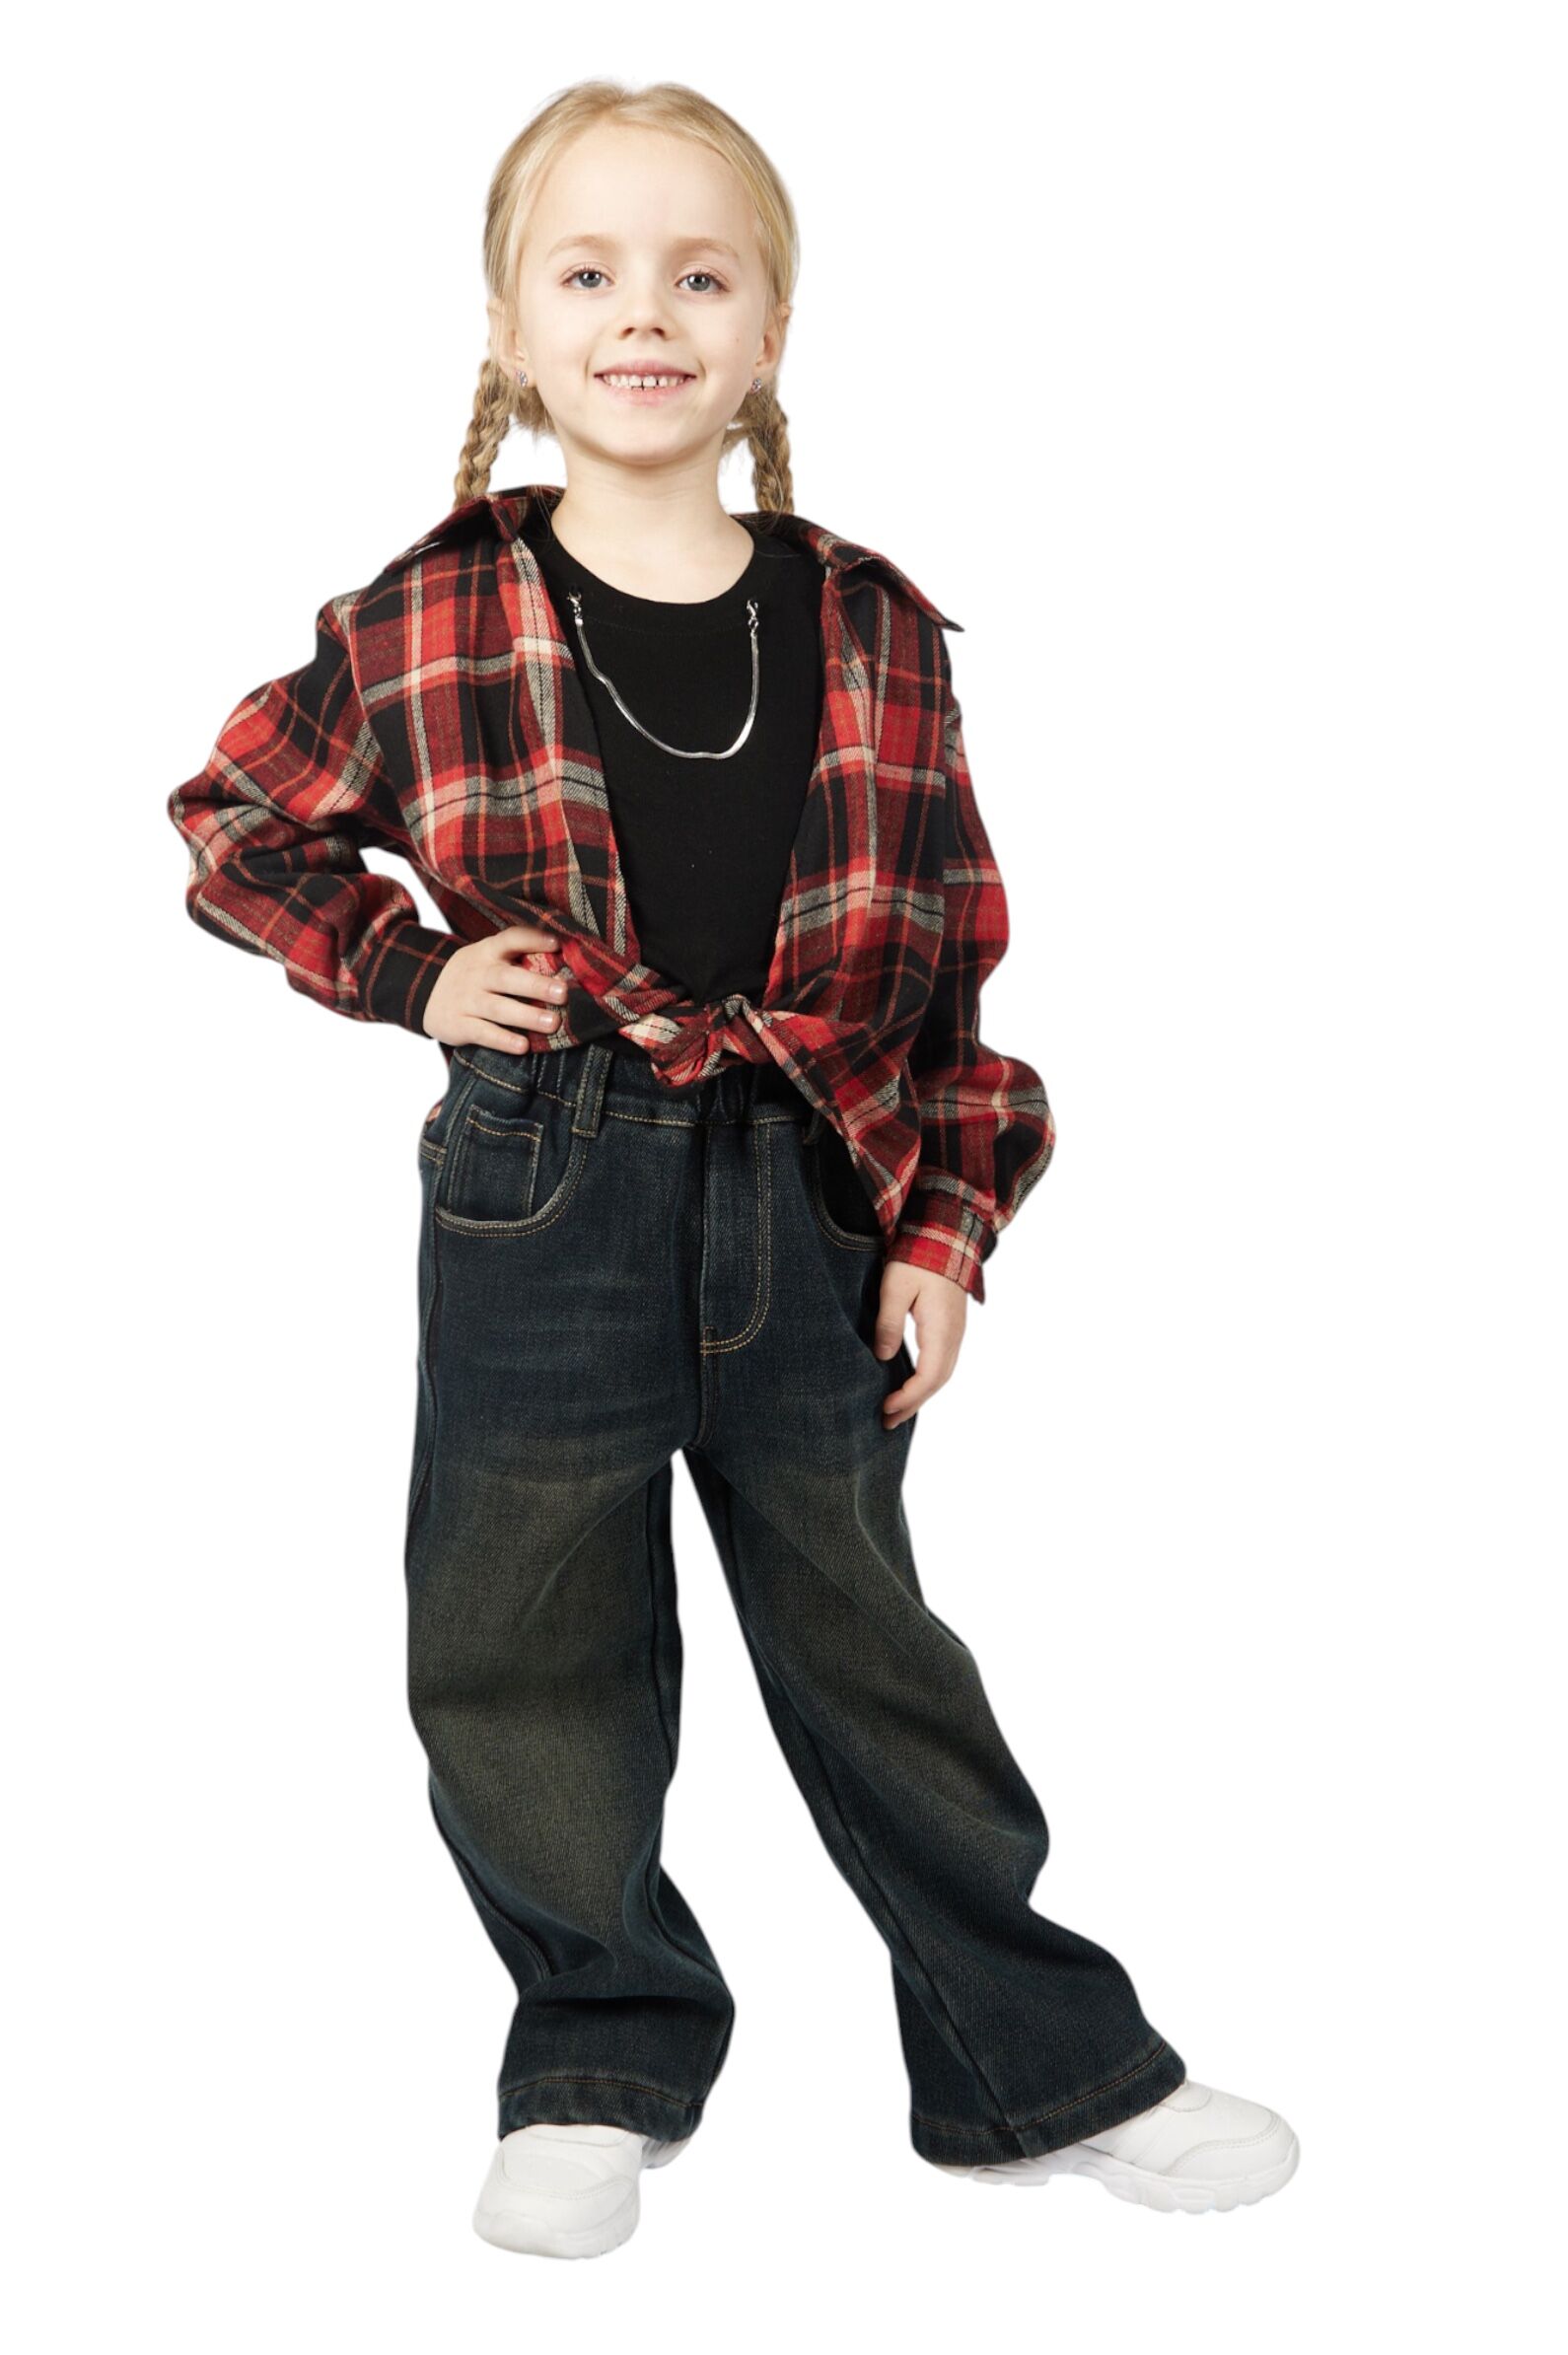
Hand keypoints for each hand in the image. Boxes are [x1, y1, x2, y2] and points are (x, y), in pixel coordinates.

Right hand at [423, 921, 568, 1049]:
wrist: (423, 992)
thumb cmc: (473, 975)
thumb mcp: (486, 957)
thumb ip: (517, 957)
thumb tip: (564, 962)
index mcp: (487, 952)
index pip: (510, 939)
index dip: (532, 939)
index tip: (557, 944)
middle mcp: (477, 974)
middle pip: (507, 978)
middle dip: (536, 985)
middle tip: (563, 993)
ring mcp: (466, 999)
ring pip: (498, 1008)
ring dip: (526, 1015)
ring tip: (552, 1023)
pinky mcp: (459, 1024)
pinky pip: (483, 1032)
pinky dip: (503, 1040)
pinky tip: (523, 1046)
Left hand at [874, 1260, 966, 1427]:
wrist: (944, 1235)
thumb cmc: (917, 1258)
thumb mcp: (895, 1287)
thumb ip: (888, 1323)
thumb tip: (883, 1357)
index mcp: (941, 1329)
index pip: (928, 1377)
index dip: (907, 1397)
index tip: (884, 1409)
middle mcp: (954, 1335)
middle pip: (937, 1381)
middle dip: (913, 1404)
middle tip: (887, 1422)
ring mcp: (955, 1330)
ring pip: (941, 1373)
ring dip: (920, 1394)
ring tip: (896, 1411)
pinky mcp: (950, 1325)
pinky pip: (942, 1361)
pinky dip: (926, 1380)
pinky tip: (910, 1383)